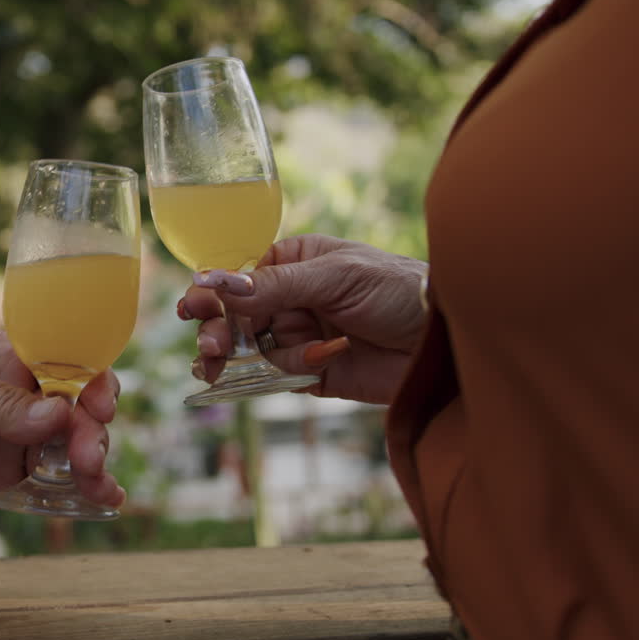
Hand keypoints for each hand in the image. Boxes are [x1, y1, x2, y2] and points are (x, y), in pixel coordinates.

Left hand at [0, 329, 124, 514]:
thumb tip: (56, 415)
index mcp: (7, 358)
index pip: (64, 362)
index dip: (91, 380)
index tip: (99, 403)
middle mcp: (21, 399)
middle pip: (77, 411)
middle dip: (92, 431)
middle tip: (86, 455)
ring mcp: (15, 443)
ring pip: (73, 451)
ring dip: (94, 464)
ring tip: (97, 482)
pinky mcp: (5, 483)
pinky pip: (52, 488)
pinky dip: (83, 494)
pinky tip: (107, 501)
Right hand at [179, 234, 427, 403]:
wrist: (446, 340)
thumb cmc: (399, 289)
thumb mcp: (336, 277)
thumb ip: (276, 285)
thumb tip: (218, 281)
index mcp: (297, 262)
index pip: (243, 277)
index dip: (214, 292)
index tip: (192, 306)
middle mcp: (294, 298)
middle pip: (238, 315)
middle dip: (219, 328)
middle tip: (210, 344)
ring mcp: (301, 336)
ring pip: (249, 348)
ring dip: (234, 356)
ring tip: (215, 363)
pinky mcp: (312, 373)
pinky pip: (274, 376)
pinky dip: (270, 375)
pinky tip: (270, 370)